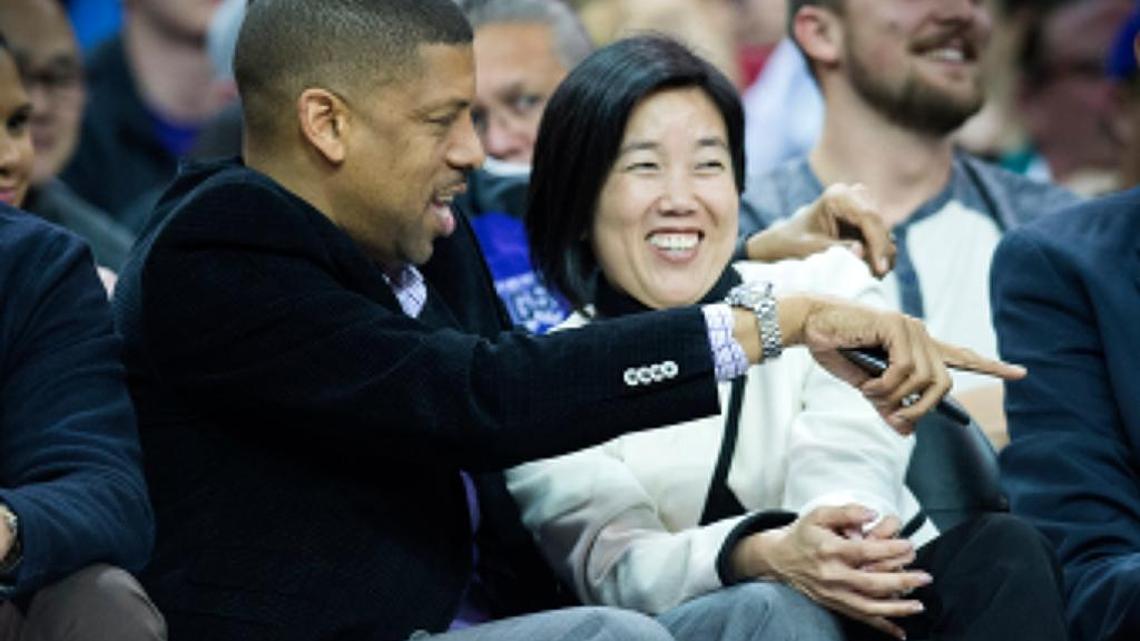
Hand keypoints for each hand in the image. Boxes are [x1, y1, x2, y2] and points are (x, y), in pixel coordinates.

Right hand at [732, 505, 928, 639]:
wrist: (781, 559)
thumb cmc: (804, 534)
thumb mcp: (819, 514)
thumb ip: (846, 511)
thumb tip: (872, 513)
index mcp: (829, 550)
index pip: (864, 551)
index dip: (889, 549)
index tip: (908, 545)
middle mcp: (831, 575)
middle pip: (870, 582)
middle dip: (901, 581)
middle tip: (924, 577)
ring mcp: (833, 593)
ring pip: (868, 606)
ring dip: (895, 608)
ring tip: (918, 605)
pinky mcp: (834, 604)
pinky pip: (860, 618)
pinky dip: (880, 627)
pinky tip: (899, 632)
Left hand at [745, 184, 895, 277]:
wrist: (785, 242)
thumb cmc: (792, 244)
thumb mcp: (809, 249)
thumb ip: (836, 249)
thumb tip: (862, 250)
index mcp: (837, 196)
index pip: (867, 216)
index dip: (878, 243)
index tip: (881, 268)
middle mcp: (854, 195)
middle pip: (880, 223)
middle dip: (881, 251)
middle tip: (878, 276)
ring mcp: (862, 205)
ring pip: (884, 231)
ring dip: (881, 254)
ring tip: (873, 276)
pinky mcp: (866, 219)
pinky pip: (880, 237)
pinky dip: (877, 253)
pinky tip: (871, 269)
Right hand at [775, 295, 1025, 432]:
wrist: (810, 324)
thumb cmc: (835, 349)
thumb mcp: (866, 386)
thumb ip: (888, 405)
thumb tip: (906, 431)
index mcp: (916, 346)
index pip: (960, 355)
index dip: (990, 366)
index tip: (1021, 372)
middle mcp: (920, 334)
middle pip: (943, 383)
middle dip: (922, 408)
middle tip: (896, 418)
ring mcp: (910, 328)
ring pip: (922, 380)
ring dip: (893, 398)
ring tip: (869, 394)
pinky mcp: (895, 325)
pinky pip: (904, 370)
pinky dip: (884, 385)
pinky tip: (866, 382)